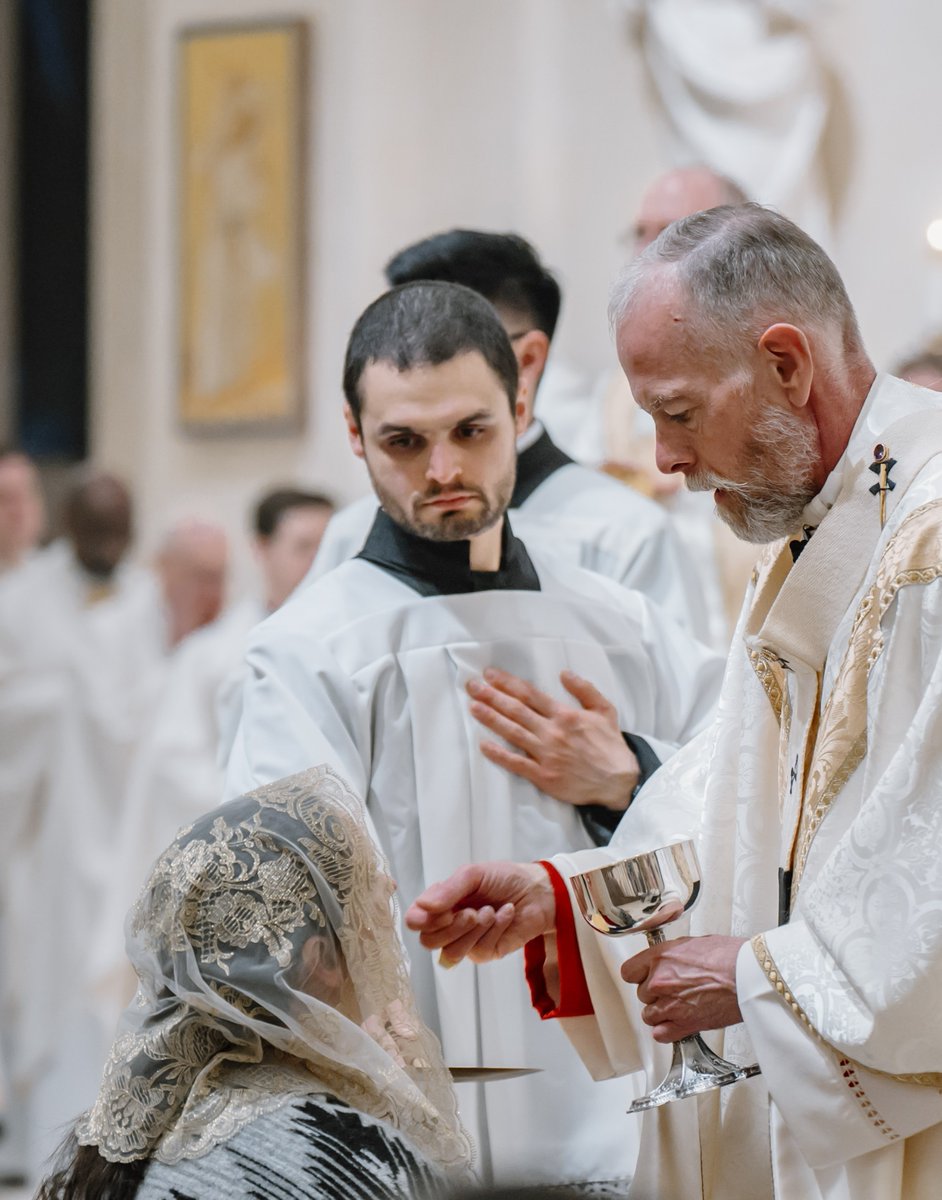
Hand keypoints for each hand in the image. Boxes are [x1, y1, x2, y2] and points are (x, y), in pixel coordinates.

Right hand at [405, 861, 554, 966]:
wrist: (537, 890)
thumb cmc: (504, 878)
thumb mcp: (473, 875)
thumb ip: (448, 890)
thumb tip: (423, 907)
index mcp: (440, 903)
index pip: (415, 920)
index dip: (424, 920)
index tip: (445, 910)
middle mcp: (449, 924)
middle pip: (429, 942)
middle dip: (452, 927)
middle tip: (472, 911)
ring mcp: (466, 941)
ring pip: (452, 953)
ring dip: (474, 930)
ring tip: (491, 911)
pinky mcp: (486, 952)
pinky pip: (479, 951)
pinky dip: (495, 930)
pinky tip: (505, 914)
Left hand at [466, 668, 637, 810]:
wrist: (618, 781)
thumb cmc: (610, 745)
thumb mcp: (604, 710)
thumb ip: (585, 689)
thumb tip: (564, 673)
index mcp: (565, 715)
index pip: (530, 694)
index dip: (507, 683)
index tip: (490, 674)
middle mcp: (552, 732)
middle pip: (516, 710)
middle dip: (491, 696)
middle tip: (472, 686)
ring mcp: (546, 755)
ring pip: (513, 732)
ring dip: (491, 719)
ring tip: (473, 707)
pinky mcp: (544, 776)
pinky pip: (516, 763)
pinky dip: (499, 754)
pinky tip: (483, 745)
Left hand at [620, 935, 745, 1041]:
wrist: (748, 975)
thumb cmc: (729, 957)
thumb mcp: (692, 944)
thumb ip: (671, 955)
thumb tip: (666, 961)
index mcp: (660, 957)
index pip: (628, 972)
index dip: (638, 975)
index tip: (644, 977)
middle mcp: (660, 981)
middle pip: (641, 994)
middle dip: (655, 993)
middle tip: (675, 990)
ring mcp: (670, 1004)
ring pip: (648, 1015)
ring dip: (661, 1012)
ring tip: (679, 1006)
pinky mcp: (684, 1024)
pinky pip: (660, 1034)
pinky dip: (666, 1031)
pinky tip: (678, 1022)